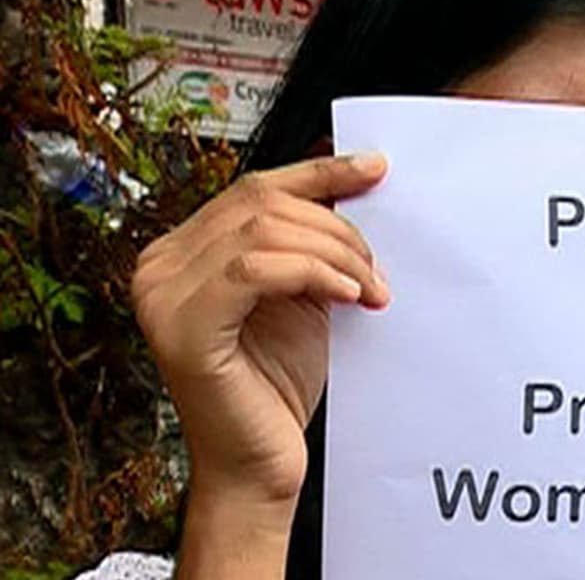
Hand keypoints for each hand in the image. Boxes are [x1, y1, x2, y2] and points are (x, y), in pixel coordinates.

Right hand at [132, 155, 389, 504]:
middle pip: (262, 204)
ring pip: (263, 232)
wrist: (261, 464)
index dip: (320, 172)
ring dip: (335, 255)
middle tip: (377, 269)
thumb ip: (311, 240)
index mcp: (182, 251)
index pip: (255, 188)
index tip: (375, 168)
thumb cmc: (278, 383)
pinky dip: (312, 274)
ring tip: (368, 290)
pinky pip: (254, 272)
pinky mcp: (183, 330)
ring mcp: (162, 297)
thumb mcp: (303, 293)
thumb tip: (351, 178)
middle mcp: (159, 266)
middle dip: (337, 229)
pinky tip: (346, 296)